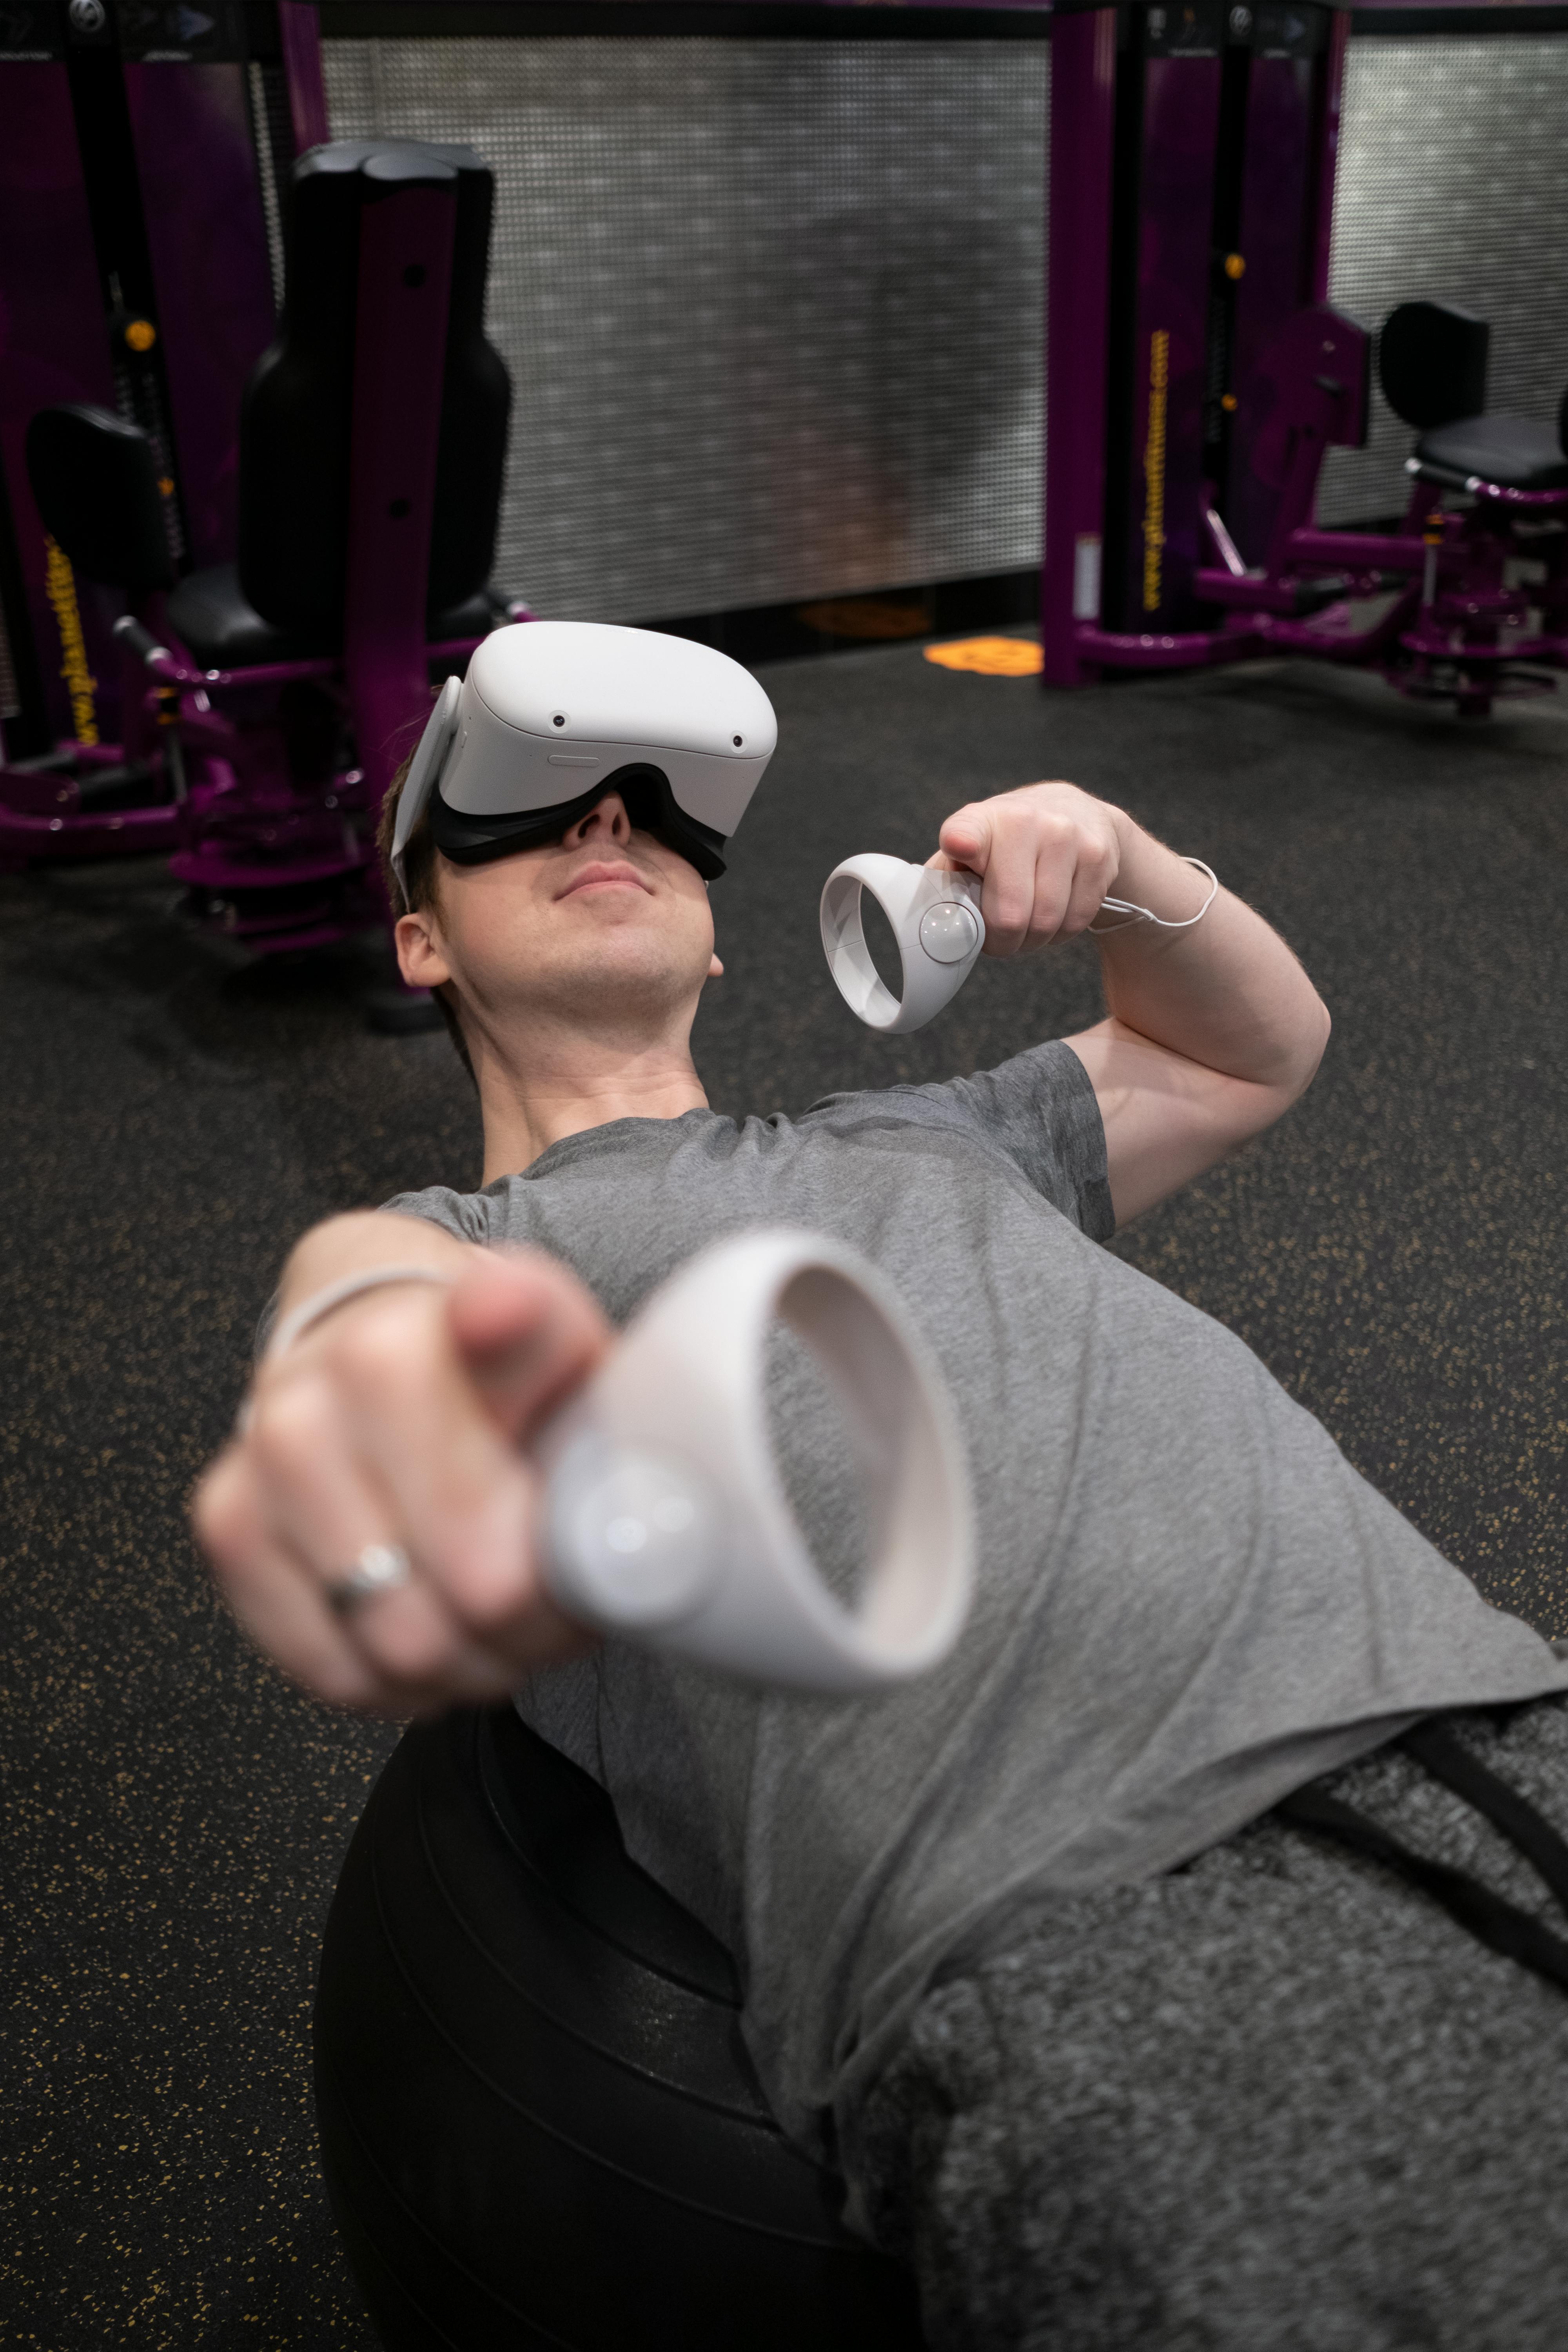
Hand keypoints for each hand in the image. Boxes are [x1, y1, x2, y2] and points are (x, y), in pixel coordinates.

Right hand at [192, 1250, 611, 1717]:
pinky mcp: (229, 1531)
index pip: (480, 1508)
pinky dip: (396, 1676)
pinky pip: (332, 1668)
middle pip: (462, 1597)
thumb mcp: (554, 1338)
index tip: (581, 1551)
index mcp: (396, 1348)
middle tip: (554, 1593)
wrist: (388, 1347)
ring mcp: (259, 1467)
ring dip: (467, 1655)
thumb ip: (540, 1330)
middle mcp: (307, 1402)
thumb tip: (500, 1306)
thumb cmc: (493, 1365)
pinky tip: (430, 1619)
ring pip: (398, 1646)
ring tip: (497, 1608)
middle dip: (527, 1622)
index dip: (552, 1566)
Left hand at [928, 781, 1125, 956]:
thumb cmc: (1009, 843)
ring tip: (1026, 925)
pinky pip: (1075, 922)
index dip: (963, 842)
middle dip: (1002, 941)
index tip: (960, 846)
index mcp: (982, 821)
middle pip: (1010, 914)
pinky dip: (1060, 933)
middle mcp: (1026, 820)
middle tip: (999, 937)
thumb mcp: (971, 848)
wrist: (1076, 813)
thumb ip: (948, 880)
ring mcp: (1067, 836)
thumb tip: (935, 923)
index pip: (969, 831)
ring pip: (1045, 923)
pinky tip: (1053, 914)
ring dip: (1032, 940)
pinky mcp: (1098, 857)